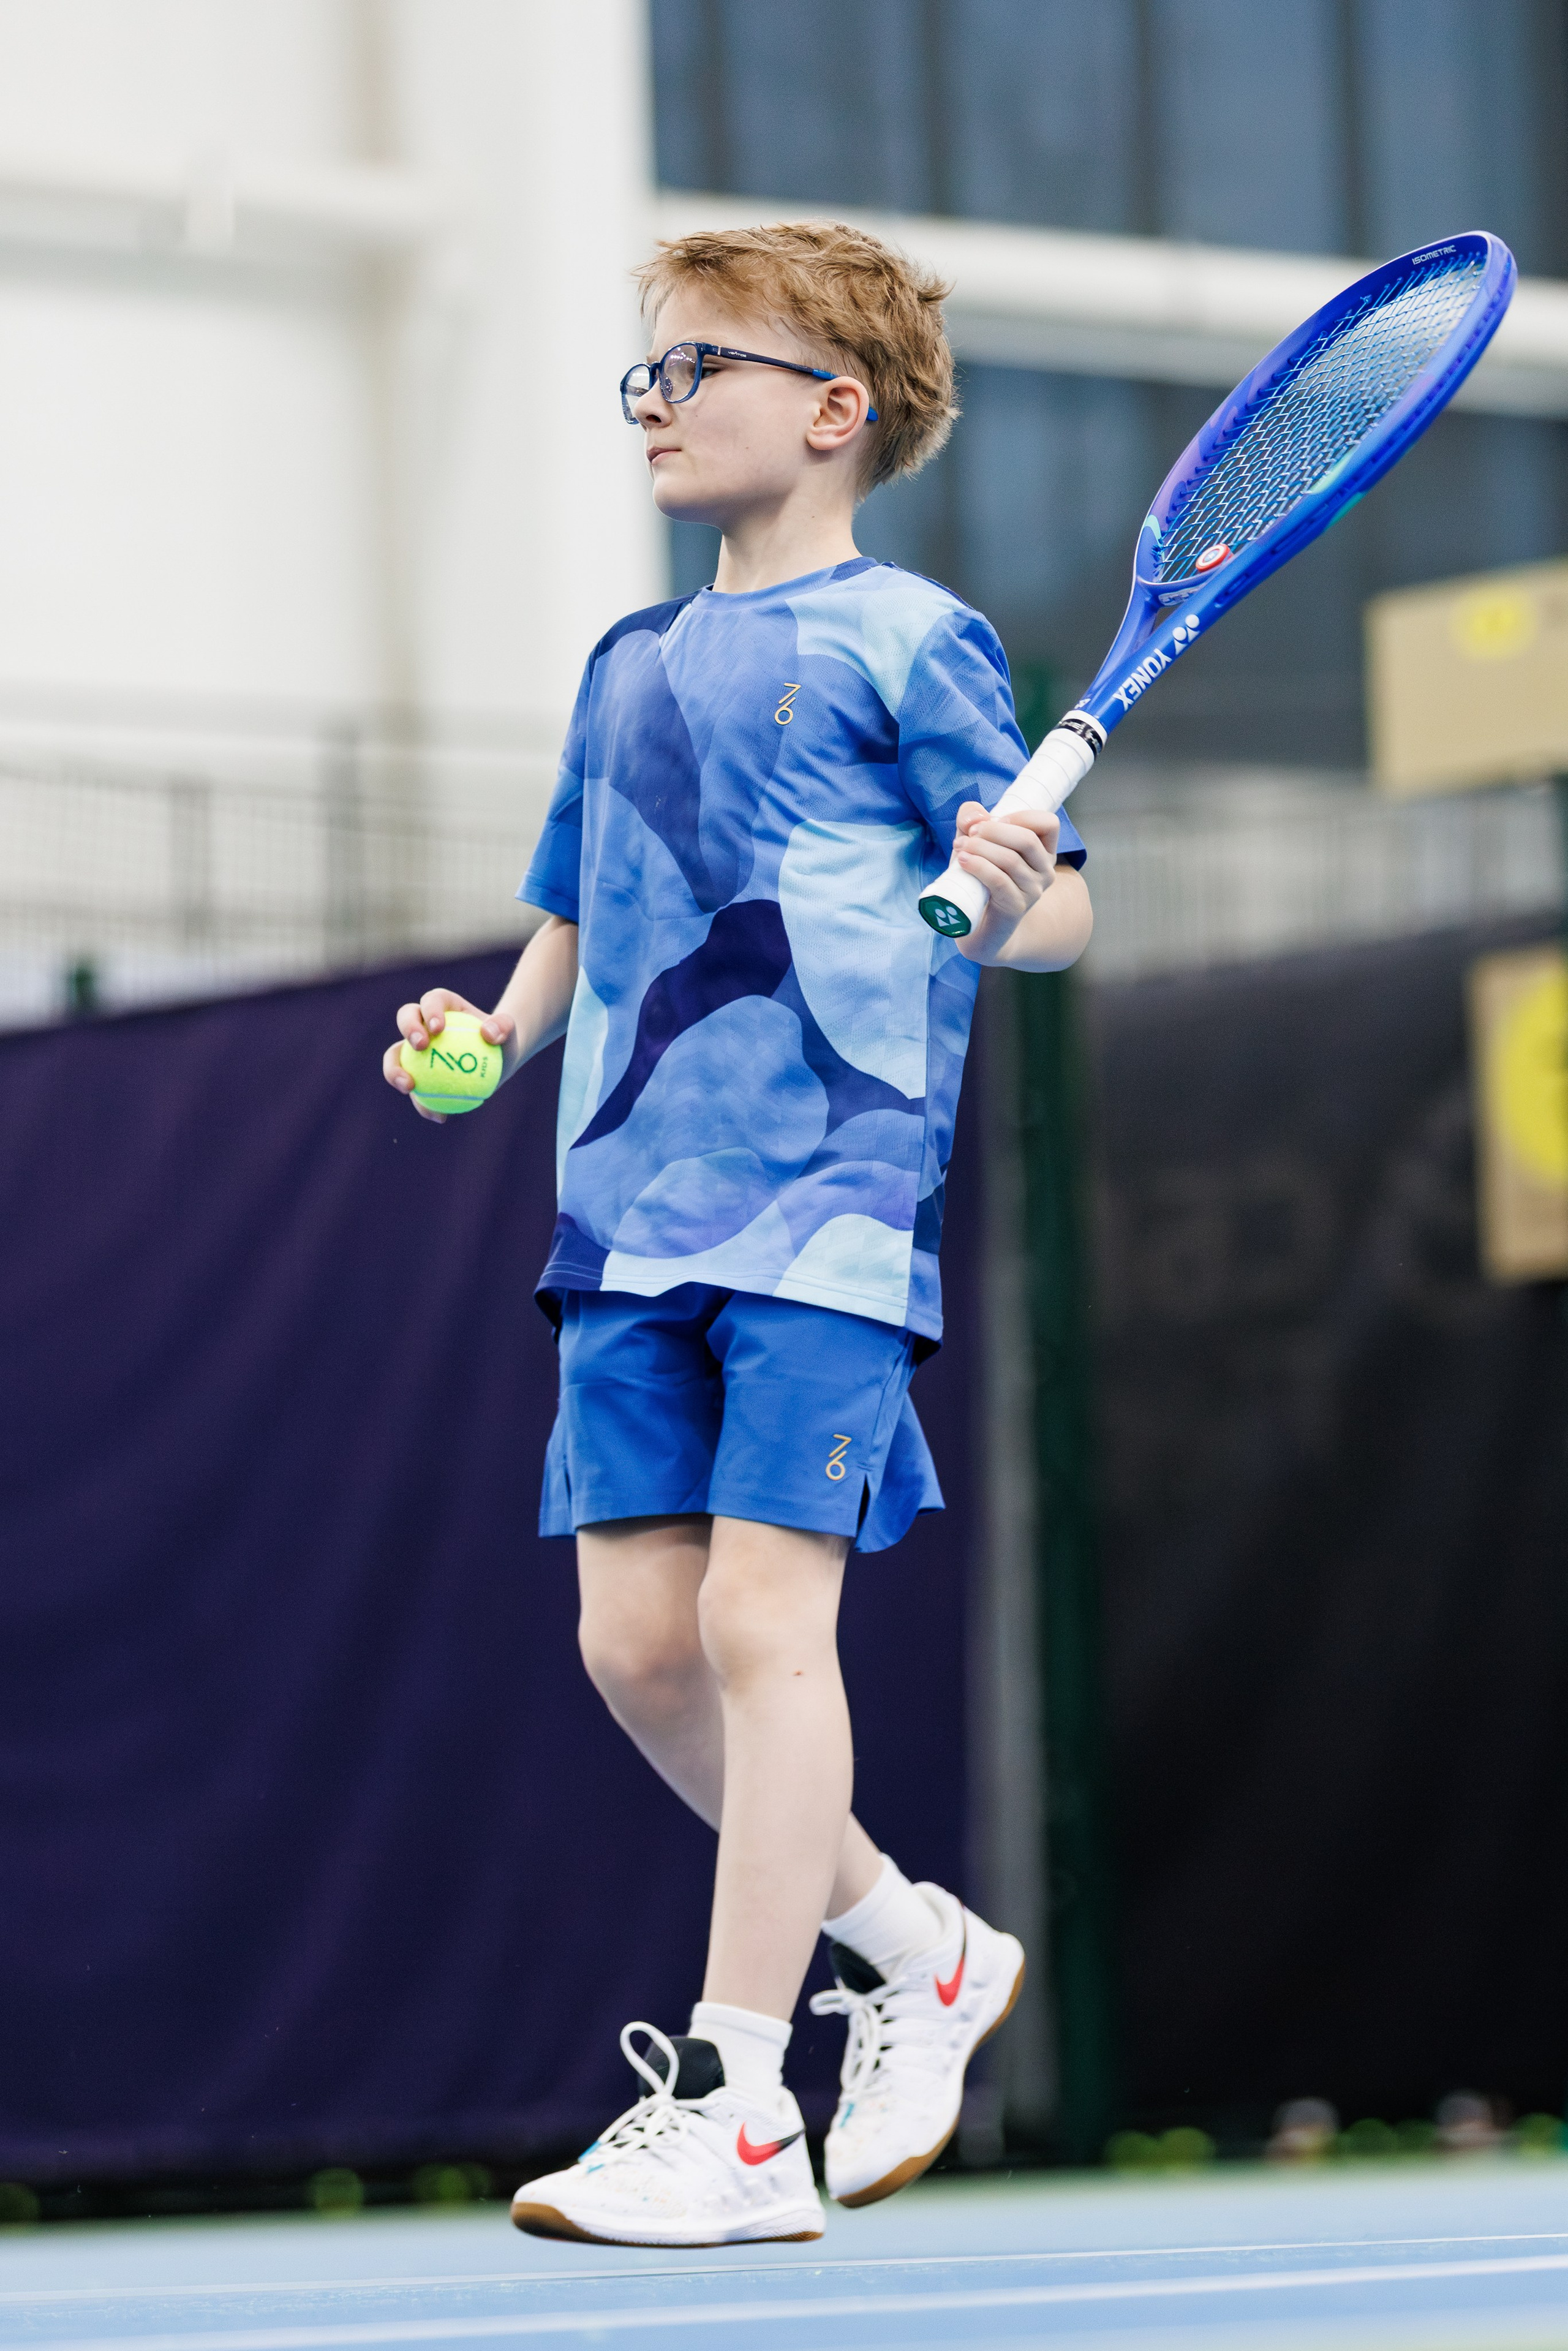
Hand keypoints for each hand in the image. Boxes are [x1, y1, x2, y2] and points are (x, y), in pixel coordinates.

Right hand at [382, 988, 515, 1123]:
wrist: (498, 1060)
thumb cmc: (502, 1039)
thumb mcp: (509, 1031)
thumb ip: (503, 1026)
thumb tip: (488, 1034)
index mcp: (443, 1006)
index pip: (432, 1000)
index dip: (430, 1010)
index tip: (438, 1028)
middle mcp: (424, 1023)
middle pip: (406, 1018)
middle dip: (408, 1029)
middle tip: (421, 1047)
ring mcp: (416, 1049)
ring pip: (395, 1055)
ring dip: (394, 1070)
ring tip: (410, 1087)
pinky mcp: (417, 1073)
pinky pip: (415, 1090)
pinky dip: (423, 1104)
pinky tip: (439, 1116)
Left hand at [951, 800, 1058, 963]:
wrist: (981, 928)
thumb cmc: (980, 880)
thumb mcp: (976, 844)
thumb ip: (972, 821)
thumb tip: (975, 816)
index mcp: (1043, 853)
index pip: (1049, 824)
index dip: (1022, 816)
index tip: (995, 820)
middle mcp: (1045, 871)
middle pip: (1027, 839)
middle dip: (994, 830)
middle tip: (969, 834)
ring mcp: (1033, 891)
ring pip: (1010, 860)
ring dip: (980, 848)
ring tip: (960, 847)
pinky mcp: (1016, 907)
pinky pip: (999, 880)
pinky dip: (978, 866)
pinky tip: (962, 861)